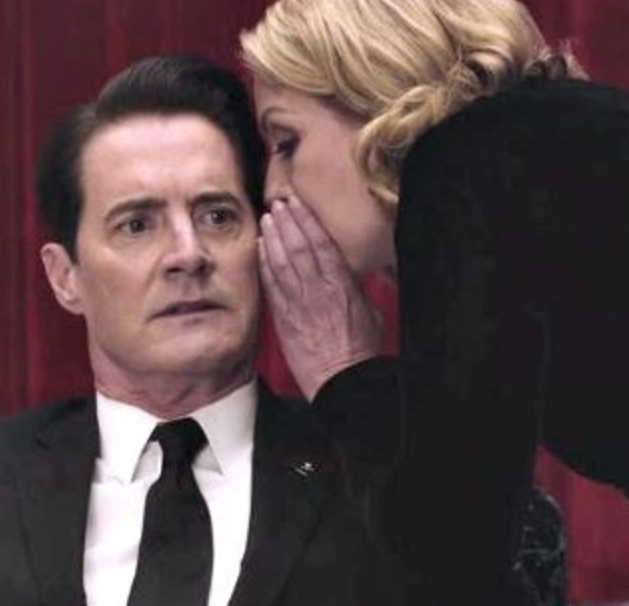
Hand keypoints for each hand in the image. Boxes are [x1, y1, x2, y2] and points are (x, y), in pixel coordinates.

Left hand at [259, 196, 382, 400]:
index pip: (321, 243)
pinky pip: (271, 285)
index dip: (306, 220)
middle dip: (286, 222)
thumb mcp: (369, 311)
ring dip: (273, 238)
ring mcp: (297, 303)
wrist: (341, 379)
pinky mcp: (283, 318)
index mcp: (341, 284)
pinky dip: (264, 264)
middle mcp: (317, 289)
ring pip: (281, 262)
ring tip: (267, 219)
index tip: (298, 203)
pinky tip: (260, 249)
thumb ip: (357, 288)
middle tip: (278, 203)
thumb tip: (355, 275)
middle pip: (298, 246)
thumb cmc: (359, 349)